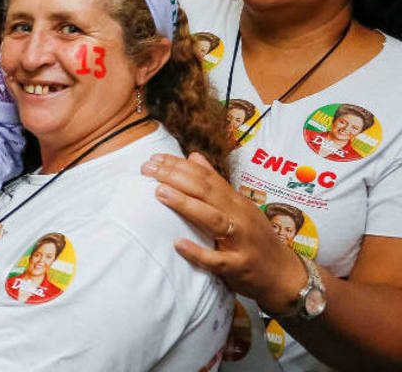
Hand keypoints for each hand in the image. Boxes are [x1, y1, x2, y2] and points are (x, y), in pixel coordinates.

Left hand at [141, 152, 306, 314]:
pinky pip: (217, 260)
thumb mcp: (238, 206)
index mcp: (236, 201)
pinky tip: (178, 244)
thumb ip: (215, 183)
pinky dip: (197, 252)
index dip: (180, 166)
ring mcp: (240, 241)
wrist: (283, 274)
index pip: (205, 177)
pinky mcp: (239, 265)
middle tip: (148, 169)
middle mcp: (239, 216)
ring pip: (212, 219)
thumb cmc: (255, 238)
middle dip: (175, 177)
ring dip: (186, 205)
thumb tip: (193, 157)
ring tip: (160, 192)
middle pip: (206, 192)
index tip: (154, 158)